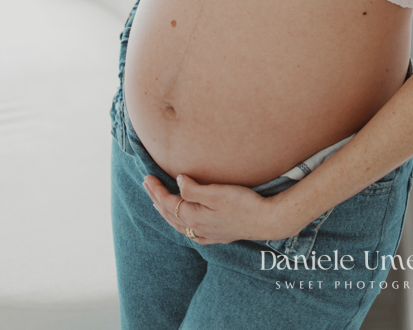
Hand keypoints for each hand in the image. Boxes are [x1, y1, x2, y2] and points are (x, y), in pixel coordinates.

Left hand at [141, 172, 293, 244]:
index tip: (147, 177)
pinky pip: (191, 232)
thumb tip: (178, 181)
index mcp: (194, 216)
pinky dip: (181, 225)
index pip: (168, 202)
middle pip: (170, 214)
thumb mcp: (217, 192)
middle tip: (147, 185)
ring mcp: (207, 234)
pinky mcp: (217, 236)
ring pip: (179, 224)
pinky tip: (184, 224)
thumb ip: (194, 188)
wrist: (265, 220)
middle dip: (157, 199)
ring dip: (166, 212)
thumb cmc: (243, 203)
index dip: (156, 190)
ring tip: (158, 203)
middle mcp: (197, 228)